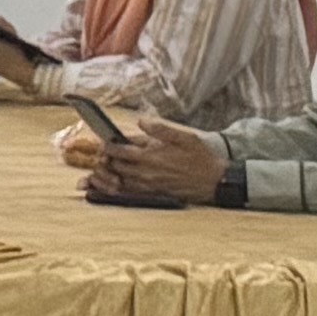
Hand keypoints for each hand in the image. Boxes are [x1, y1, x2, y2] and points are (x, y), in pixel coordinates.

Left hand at [85, 116, 227, 206]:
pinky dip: (113, 189)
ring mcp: (147, 185)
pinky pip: (126, 193)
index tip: (104, 141)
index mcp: (151, 155)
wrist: (214, 181)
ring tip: (103, 167)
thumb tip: (141, 121)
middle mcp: (145, 171)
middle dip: (105, 158)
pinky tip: (108, 184)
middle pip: (114, 164)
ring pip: (116, 180)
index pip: (118, 149)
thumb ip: (161, 129)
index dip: (107, 144)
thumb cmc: (200, 157)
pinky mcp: (151, 194)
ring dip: (107, 174)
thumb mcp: (185, 137)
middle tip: (102, 153)